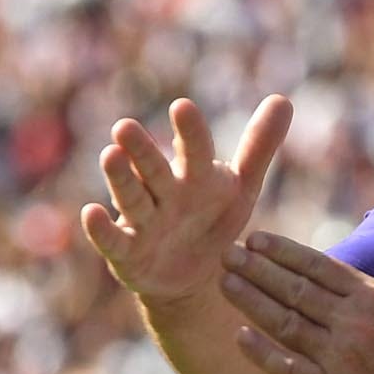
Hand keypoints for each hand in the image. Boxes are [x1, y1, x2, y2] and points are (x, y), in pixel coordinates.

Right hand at [81, 96, 292, 304]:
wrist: (193, 275)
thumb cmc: (213, 220)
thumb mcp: (241, 187)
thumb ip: (258, 146)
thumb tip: (283, 98)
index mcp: (194, 175)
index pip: (193, 149)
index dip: (190, 131)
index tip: (183, 107)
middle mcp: (164, 192)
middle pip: (153, 168)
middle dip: (141, 150)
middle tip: (125, 126)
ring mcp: (143, 221)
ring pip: (131, 197)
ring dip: (120, 178)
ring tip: (109, 154)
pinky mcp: (126, 252)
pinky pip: (113, 240)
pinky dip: (100, 229)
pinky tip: (90, 212)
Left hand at [218, 207, 373, 373]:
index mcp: (371, 295)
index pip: (317, 266)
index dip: (282, 251)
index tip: (254, 239)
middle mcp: (353, 321)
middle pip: (295, 289)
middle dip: (257, 269)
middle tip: (226, 252)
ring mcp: (342, 357)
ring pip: (287, 322)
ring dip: (252, 301)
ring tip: (224, 282)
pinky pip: (291, 369)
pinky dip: (264, 353)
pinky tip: (239, 336)